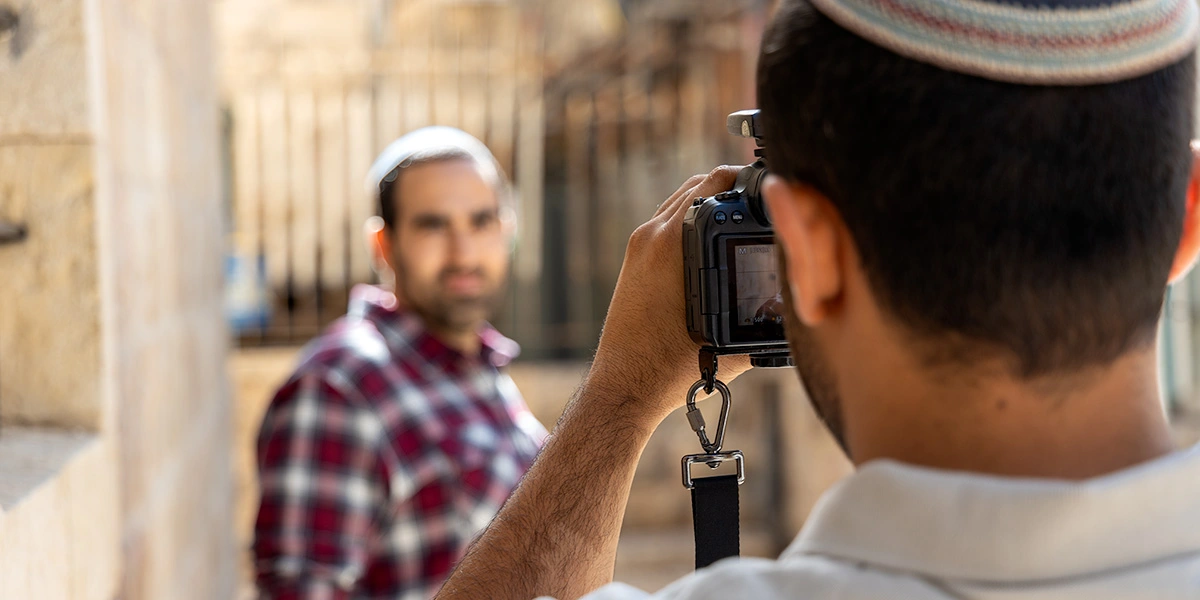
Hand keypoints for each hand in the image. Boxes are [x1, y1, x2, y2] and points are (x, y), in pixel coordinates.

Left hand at [589, 167, 752, 424]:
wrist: (624, 386)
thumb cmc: (673, 368)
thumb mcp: (731, 335)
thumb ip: (768, 312)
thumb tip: (803, 298)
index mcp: (672, 242)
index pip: (716, 183)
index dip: (750, 179)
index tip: (775, 187)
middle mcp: (652, 235)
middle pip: (700, 184)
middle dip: (733, 186)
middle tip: (765, 199)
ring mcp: (640, 244)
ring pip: (682, 199)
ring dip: (712, 201)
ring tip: (744, 215)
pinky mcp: (635, 258)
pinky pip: (668, 220)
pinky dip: (693, 219)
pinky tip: (716, 240)